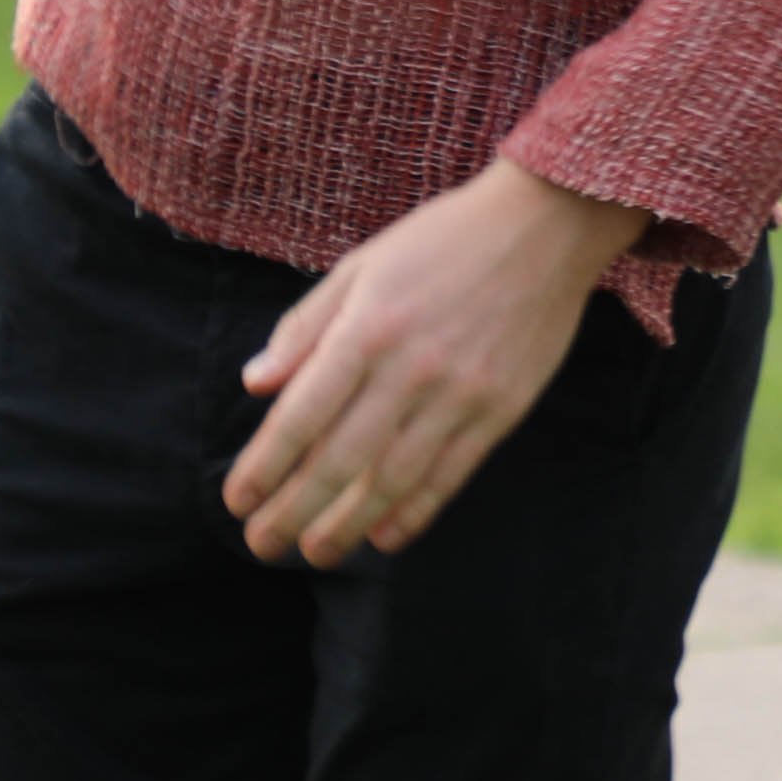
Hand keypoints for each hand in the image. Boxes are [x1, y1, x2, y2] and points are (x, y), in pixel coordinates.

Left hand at [223, 158, 650, 567]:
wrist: (544, 226)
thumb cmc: (441, 241)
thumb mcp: (361, 267)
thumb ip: (305, 328)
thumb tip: (254, 386)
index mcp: (367, 328)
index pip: (301, 415)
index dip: (264, 466)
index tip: (237, 500)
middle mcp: (410, 368)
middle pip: (340, 460)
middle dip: (294, 512)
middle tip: (263, 546)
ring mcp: (460, 394)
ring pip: (393, 480)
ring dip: (348, 525)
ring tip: (316, 554)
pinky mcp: (501, 409)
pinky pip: (451, 476)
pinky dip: (415, 513)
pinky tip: (385, 537)